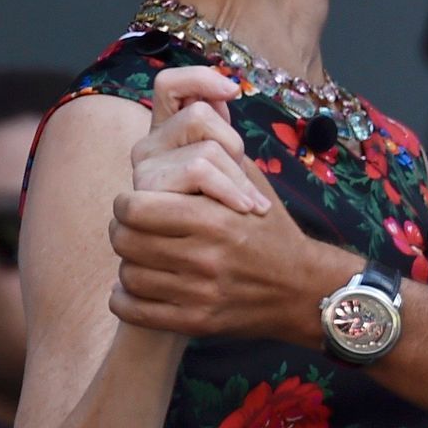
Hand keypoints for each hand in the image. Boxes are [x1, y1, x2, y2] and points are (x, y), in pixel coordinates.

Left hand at [109, 68, 351, 341]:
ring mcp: (200, 293)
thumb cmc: (273, 229)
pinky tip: (138, 287)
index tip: (138, 201)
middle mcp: (205, 257)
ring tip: (144, 256)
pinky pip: (133, 310)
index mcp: (215, 217)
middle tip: (137, 229)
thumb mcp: (252, 181)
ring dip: (130, 263)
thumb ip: (216, 149)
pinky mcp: (196, 322)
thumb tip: (194, 105)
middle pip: (124, 239)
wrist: (304, 290)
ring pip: (127, 274)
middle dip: (125, 230)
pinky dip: (126, 299)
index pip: (134, 206)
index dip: (129, 201)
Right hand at [131, 66, 269, 214]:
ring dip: (236, 177)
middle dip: (234, 145)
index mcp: (166, 133)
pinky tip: (246, 208)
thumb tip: (226, 89)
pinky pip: (198, 170)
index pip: (170, 85)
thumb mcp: (234, 168)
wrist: (227, 260)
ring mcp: (143, 172)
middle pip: (198, 115)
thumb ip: (223, 132)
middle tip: (245, 184)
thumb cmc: (232, 214)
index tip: (232, 93)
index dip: (198, 78)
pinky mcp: (145, 196)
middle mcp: (148, 147)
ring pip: (202, 147)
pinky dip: (231, 188)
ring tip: (247, 204)